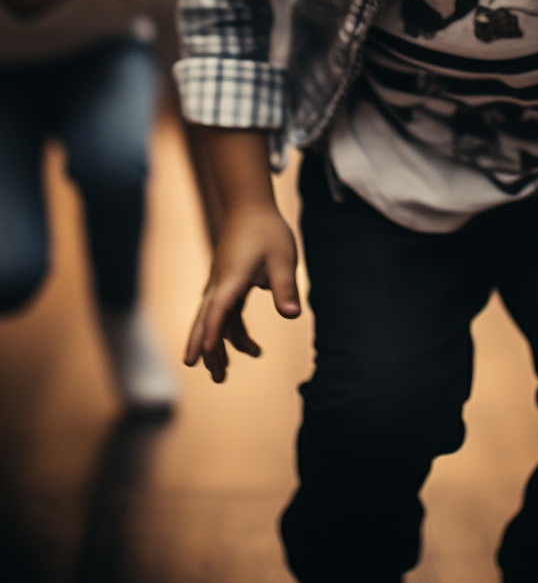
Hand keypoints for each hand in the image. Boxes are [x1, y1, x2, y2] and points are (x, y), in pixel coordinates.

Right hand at [184, 201, 300, 382]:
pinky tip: (249, 347)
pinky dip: (230, 331)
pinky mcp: (227, 284)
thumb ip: (285, 286)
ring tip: (223, 374)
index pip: (218, 310)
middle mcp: (220, 284)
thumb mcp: (282, 257)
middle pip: (206, 321)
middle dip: (206, 349)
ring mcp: (221, 284)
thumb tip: (292, 314)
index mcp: (231, 278)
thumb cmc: (266, 230)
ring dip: (218, 345)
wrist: (249, 206)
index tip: (202, 357)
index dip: (209, 334)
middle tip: (213, 376)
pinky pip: (224, 313)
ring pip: (213, 320)